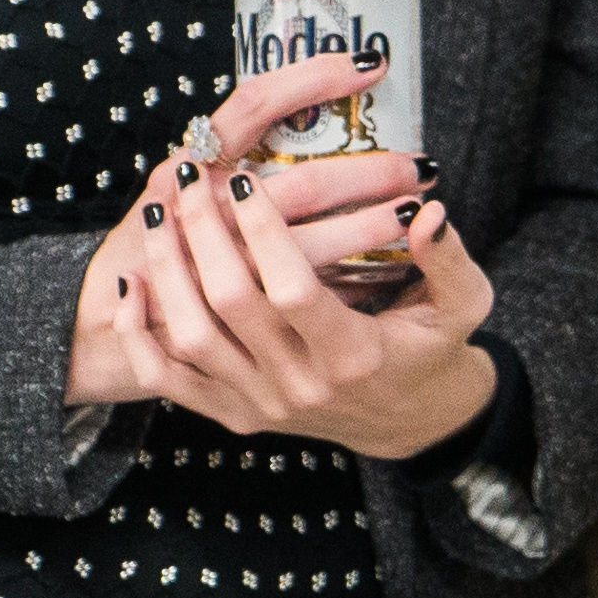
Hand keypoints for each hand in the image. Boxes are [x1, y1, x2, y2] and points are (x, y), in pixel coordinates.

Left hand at [66, 53, 493, 462]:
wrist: (412, 421)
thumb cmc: (434, 348)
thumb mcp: (463, 303)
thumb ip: (448, 258)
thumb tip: (429, 212)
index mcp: (354, 355)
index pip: (292, 289)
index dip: (262, 231)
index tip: (246, 177)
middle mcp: (300, 387)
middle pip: (229, 305)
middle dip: (202, 231)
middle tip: (192, 176)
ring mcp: (261, 405)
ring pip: (190, 338)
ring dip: (166, 270)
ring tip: (159, 211)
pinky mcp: (234, 416)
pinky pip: (168, 381)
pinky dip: (141, 335)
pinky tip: (134, 282)